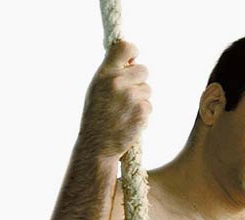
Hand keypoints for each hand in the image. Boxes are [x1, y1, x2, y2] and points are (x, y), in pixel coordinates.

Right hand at [78, 40, 151, 158]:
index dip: (133, 52)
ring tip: (125, 112)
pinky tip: (129, 122)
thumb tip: (132, 62)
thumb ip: (112, 75)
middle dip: (139, 82)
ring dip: (141, 100)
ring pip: (147, 90)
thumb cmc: (96, 119)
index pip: (124, 48)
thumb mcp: (97, 90)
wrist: (97, 146)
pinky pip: (149, 106)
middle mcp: (118, 82)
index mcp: (105, 74)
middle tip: (128, 96)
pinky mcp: (142, 112)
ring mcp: (131, 97)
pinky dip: (142, 115)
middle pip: (144, 70)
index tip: (133, 60)